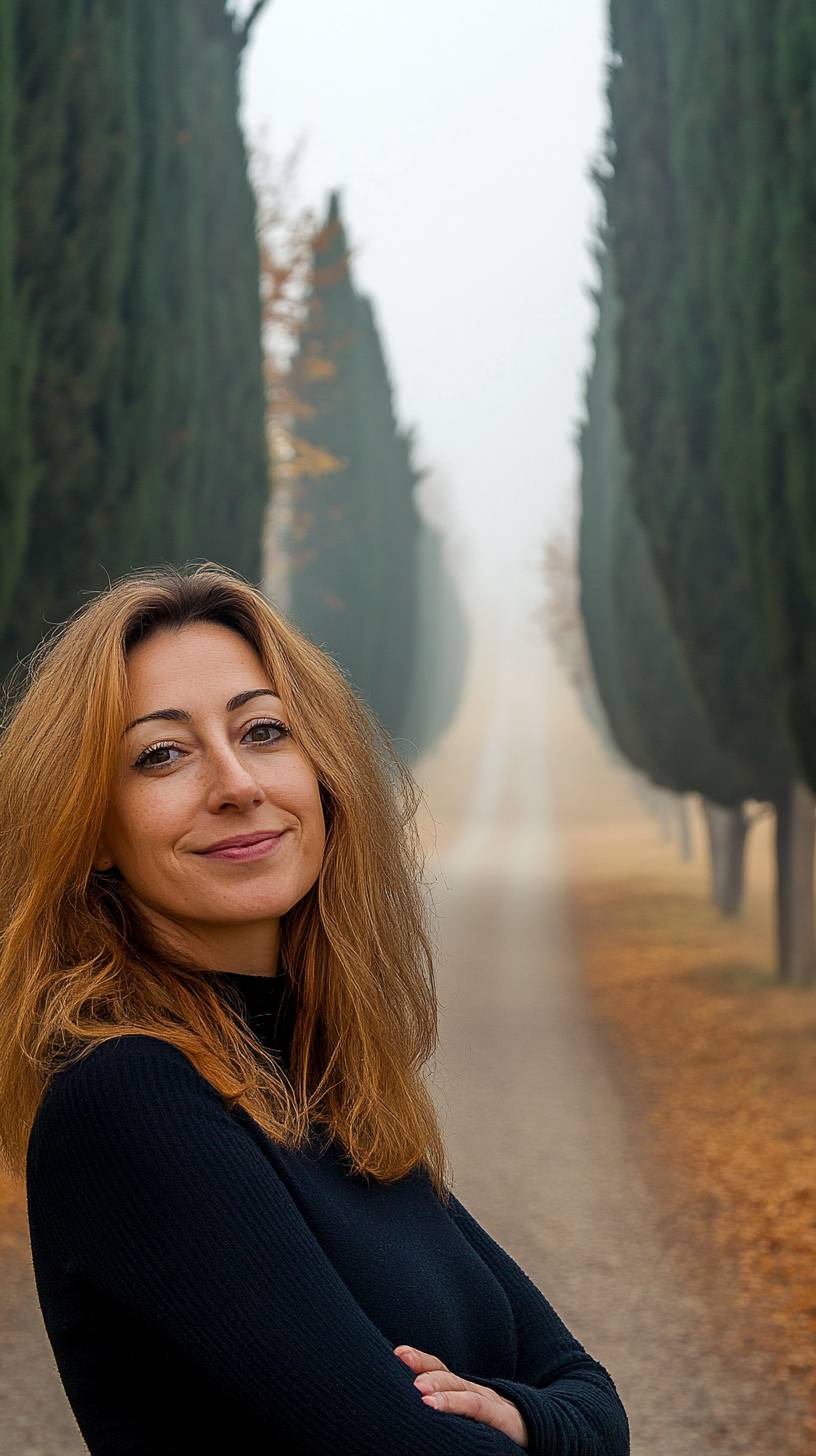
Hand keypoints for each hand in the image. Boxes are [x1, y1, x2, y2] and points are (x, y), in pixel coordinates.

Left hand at [394, 1343, 528, 1448]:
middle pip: (448, 1374)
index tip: (398, 1352)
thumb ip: (453, 1411)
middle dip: (424, 1365)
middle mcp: (478, 1392)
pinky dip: (457, 1404)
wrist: (550, 1433)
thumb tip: (420, 1408)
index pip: (441, 1370)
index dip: (420, 1361)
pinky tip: (437, 1405)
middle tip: (400, 1359)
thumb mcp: (474, 1418)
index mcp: (468, 1392)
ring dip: (439, 1386)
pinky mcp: (504, 1419)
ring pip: (462, 1388)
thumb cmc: (503, 1432)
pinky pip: (478, 1408)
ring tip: (417, 1388)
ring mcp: (492, 1403)